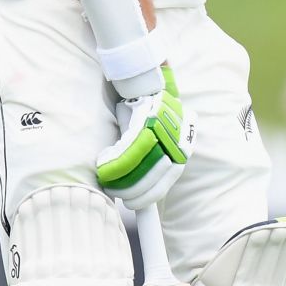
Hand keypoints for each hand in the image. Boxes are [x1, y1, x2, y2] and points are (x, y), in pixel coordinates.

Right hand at [97, 66, 194, 208]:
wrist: (144, 79)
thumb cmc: (145, 111)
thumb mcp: (151, 138)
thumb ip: (147, 159)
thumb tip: (133, 186)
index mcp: (180, 147)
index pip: (166, 181)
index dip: (149, 197)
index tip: (134, 206)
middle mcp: (177, 140)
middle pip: (154, 177)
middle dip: (132, 191)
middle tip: (116, 193)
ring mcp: (164, 131)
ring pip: (141, 166)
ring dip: (122, 178)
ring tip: (109, 180)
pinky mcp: (149, 120)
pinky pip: (131, 149)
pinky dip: (117, 161)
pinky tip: (105, 166)